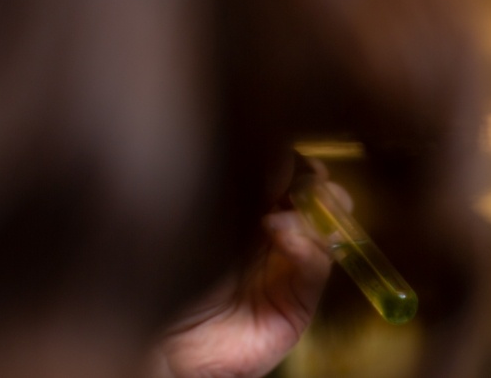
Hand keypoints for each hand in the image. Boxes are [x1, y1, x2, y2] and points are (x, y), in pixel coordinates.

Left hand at [148, 164, 346, 377]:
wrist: (163, 336)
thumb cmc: (170, 270)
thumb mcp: (205, 214)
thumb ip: (244, 184)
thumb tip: (279, 154)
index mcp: (251, 209)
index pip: (291, 175)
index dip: (297, 162)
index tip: (291, 156)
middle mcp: (275, 236)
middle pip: (319, 196)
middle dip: (315, 183)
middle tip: (303, 179)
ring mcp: (290, 268)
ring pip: (328, 227)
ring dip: (316, 209)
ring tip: (286, 209)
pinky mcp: (299, 301)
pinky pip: (318, 264)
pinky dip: (305, 243)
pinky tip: (278, 233)